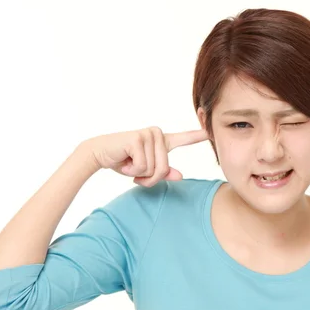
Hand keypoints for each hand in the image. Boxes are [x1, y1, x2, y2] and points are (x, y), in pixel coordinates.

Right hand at [84, 127, 207, 185]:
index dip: (198, 136)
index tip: (210, 131)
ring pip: (154, 169)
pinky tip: (124, 161)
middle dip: (149, 178)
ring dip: (140, 174)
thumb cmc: (123, 161)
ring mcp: (149, 135)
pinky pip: (143, 167)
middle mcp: (157, 134)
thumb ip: (163, 172)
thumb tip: (180, 176)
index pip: (184, 138)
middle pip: (164, 168)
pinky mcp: (138, 139)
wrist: (98, 154)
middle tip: (135, 172)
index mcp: (161, 141)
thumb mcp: (145, 169)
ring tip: (129, 164)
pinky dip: (132, 170)